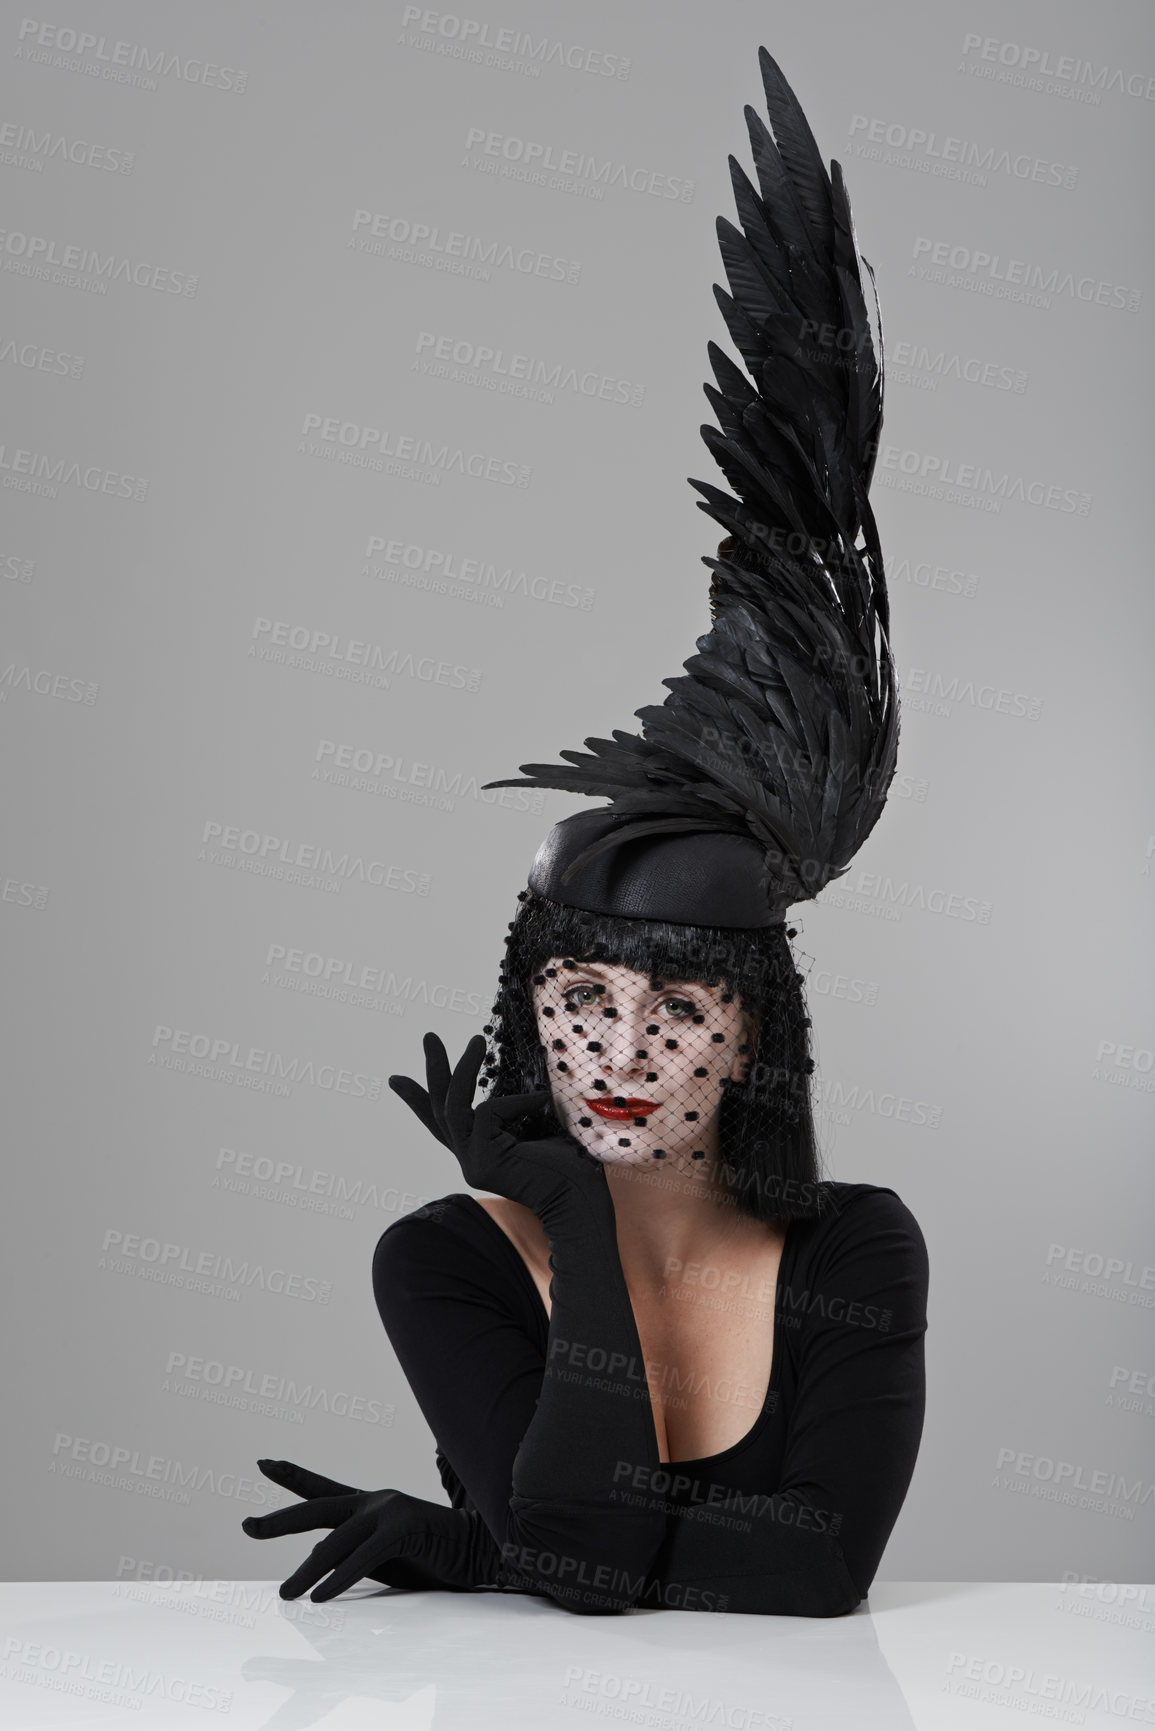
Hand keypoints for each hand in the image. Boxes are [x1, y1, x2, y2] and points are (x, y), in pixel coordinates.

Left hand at [241, 1459, 484, 1599]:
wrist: (477, 1551)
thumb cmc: (428, 1556)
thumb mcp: (381, 1557)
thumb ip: (349, 1554)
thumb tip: (315, 1559)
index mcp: (366, 1506)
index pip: (321, 1488)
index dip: (291, 1475)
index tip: (262, 1462)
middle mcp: (373, 1501)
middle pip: (317, 1507)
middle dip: (279, 1519)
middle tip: (247, 1526)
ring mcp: (388, 1510)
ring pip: (336, 1540)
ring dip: (308, 1571)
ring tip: (286, 1595)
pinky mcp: (404, 1527)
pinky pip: (363, 1555)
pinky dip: (340, 1576)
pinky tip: (321, 1596)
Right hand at [388, 1033, 610, 1225]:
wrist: (582, 1202)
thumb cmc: (571, 1167)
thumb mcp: (538, 1129)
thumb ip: (518, 1113)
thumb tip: (526, 1080)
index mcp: (481, 1154)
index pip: (443, 1125)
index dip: (418, 1102)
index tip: (396, 1080)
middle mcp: (471, 1161)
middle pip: (439, 1110)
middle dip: (434, 1070)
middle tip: (429, 1036)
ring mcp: (473, 1164)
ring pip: (453, 1107)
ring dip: (462, 1068)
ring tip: (475, 1039)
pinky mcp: (483, 1162)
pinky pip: (490, 1112)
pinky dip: (516, 1101)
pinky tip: (543, 1100)